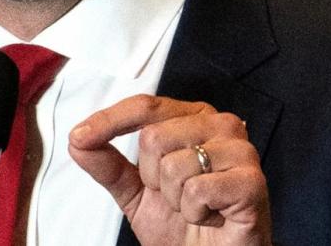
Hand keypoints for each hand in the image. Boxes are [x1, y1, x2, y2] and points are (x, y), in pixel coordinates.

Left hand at [69, 94, 270, 245]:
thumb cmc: (185, 225)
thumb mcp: (136, 193)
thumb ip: (108, 165)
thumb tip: (78, 139)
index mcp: (193, 119)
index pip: (147, 107)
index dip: (110, 120)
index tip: (80, 137)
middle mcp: (220, 125)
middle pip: (154, 137)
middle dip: (153, 179)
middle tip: (176, 196)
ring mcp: (240, 150)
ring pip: (175, 165)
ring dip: (176, 200)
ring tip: (196, 207)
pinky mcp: (251, 180)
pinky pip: (199, 189)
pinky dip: (196, 212)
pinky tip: (211, 215)